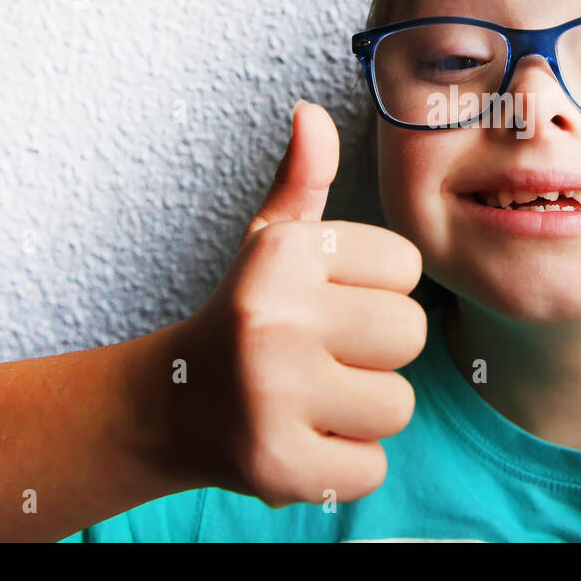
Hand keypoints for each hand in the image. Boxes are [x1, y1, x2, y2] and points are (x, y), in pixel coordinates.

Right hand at [173, 100, 425, 507]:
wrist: (169, 405)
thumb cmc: (244, 316)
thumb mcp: (268, 244)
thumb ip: (303, 180)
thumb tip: (311, 113)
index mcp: (283, 254)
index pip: (407, 269)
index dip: (377, 291)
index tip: (329, 305)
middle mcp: (273, 318)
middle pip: (411, 334)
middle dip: (378, 353)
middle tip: (324, 358)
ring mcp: (272, 395)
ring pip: (398, 405)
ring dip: (363, 412)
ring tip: (313, 399)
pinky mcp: (277, 465)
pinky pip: (372, 468)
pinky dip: (346, 465)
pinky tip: (303, 441)